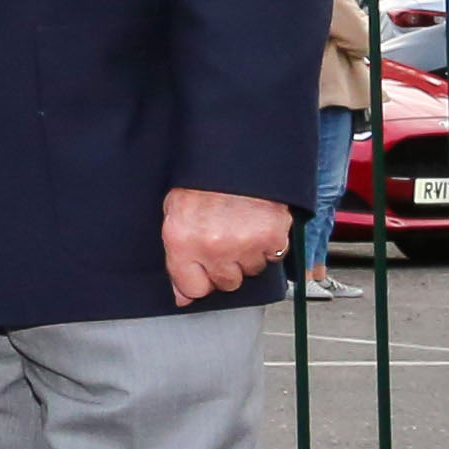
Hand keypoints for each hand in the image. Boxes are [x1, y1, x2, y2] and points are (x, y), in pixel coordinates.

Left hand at [161, 184, 291, 303]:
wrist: (234, 153)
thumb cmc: (201, 179)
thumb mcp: (174, 212)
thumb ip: (177, 255)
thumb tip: (182, 295)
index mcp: (182, 241)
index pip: (193, 289)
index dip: (199, 281)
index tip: (202, 272)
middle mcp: (213, 247)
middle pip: (226, 283)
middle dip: (225, 267)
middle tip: (224, 241)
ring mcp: (244, 244)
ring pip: (250, 271)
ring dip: (247, 256)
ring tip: (240, 227)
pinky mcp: (273, 238)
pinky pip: (272, 257)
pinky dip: (268, 245)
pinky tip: (256, 224)